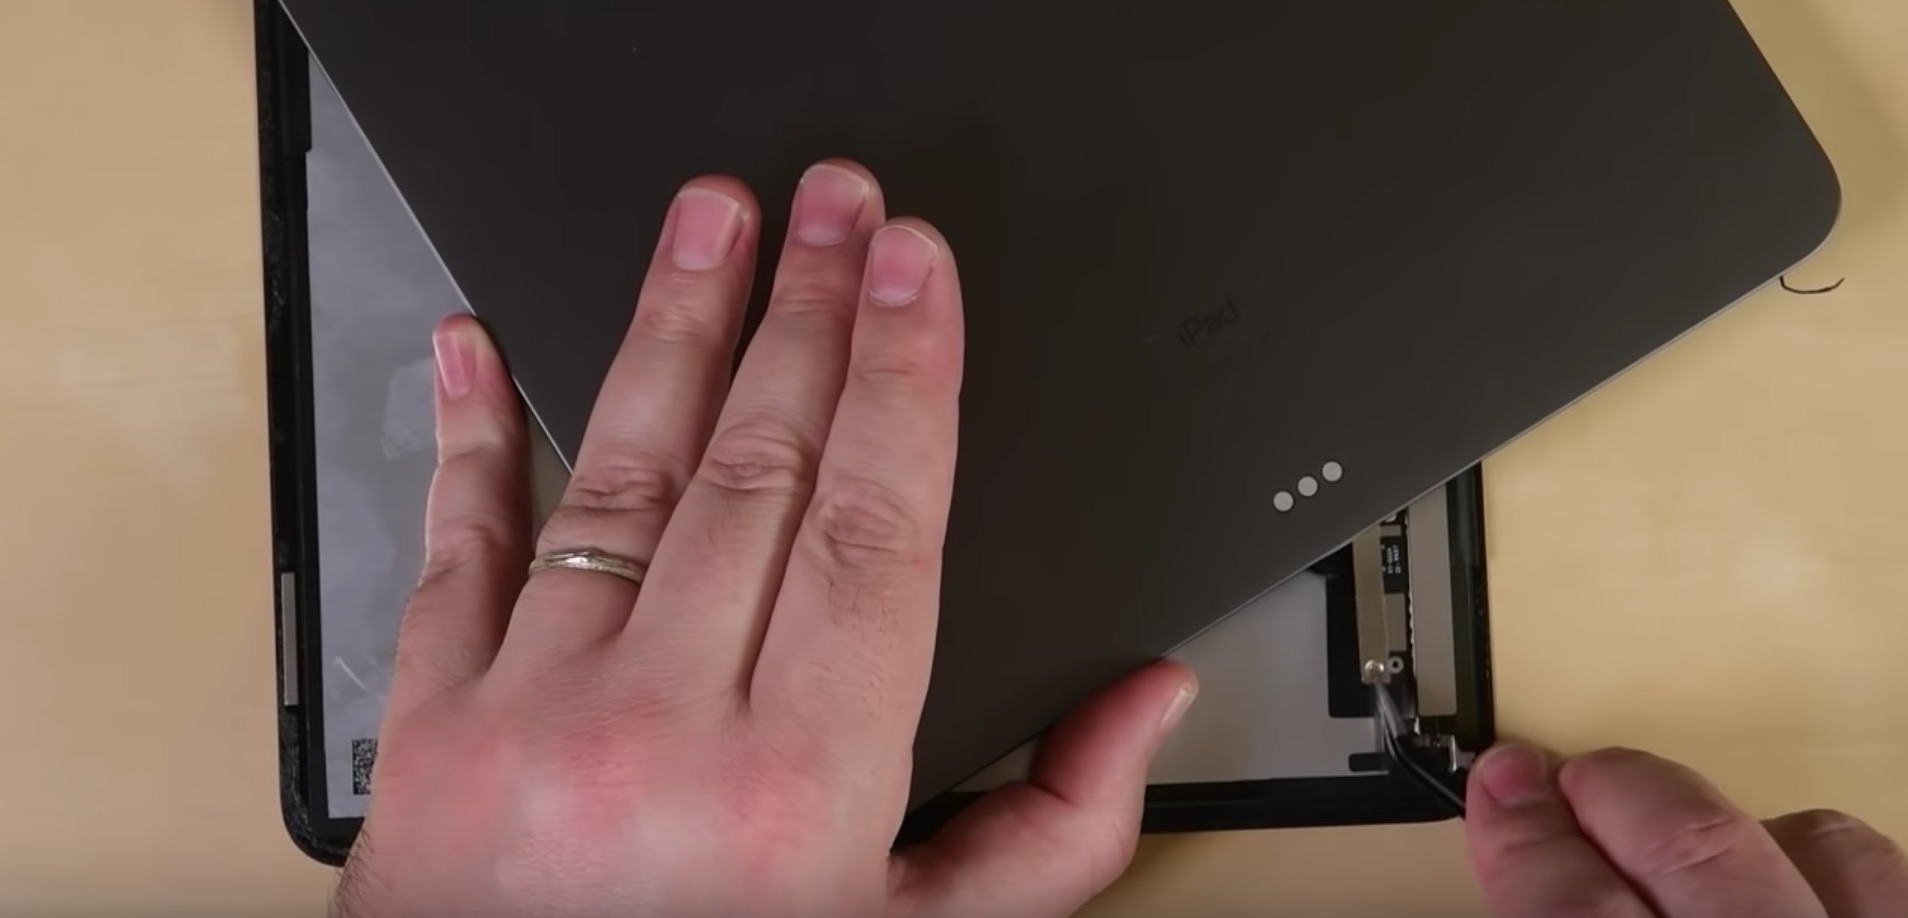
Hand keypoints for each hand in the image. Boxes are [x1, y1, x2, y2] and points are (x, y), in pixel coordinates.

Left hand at [334, 160, 1196, 917]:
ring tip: (713, 223)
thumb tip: (1140, 700)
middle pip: (756, 473)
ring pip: (620, 480)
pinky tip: (477, 345)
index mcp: (798, 787)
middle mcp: (660, 735)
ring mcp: (534, 716)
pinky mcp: (433, 725)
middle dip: (809, 317)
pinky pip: (454, 553)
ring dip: (672, 332)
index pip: (871, 530)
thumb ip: (1049, 830)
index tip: (915, 271)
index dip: (904, 380)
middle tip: (837, 205)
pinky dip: (470, 438)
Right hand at [1467, 745, 1907, 917]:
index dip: (1524, 834)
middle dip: (1612, 789)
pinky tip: (1788, 876)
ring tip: (1674, 831)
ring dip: (1732, 821)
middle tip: (1560, 780)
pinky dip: (1832, 865)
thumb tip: (1521, 863)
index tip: (1502, 796)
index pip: (1571, 903)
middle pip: (1690, 839)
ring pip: (1816, 842)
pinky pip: (1891, 880)